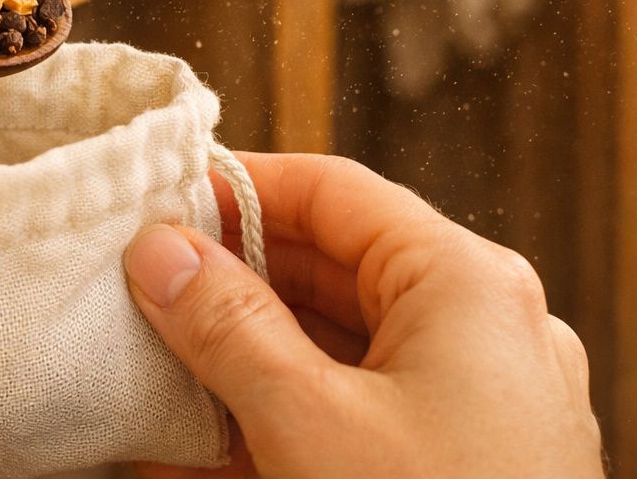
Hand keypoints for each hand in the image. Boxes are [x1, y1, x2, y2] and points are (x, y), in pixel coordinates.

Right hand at [125, 153, 603, 477]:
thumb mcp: (306, 423)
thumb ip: (226, 325)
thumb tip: (161, 251)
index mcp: (467, 284)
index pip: (334, 191)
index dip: (240, 184)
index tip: (159, 199)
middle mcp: (489, 328)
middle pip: (339, 263)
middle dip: (237, 273)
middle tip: (146, 283)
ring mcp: (486, 401)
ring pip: (348, 341)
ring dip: (255, 345)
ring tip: (163, 356)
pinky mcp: (468, 461)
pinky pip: (367, 406)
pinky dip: (293, 408)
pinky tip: (212, 437)